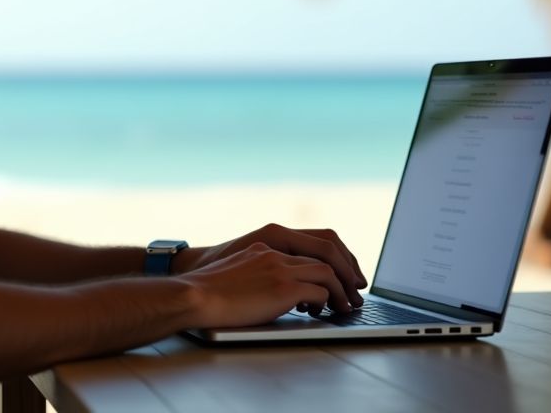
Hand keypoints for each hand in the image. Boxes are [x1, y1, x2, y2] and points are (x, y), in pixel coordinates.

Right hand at [177, 243, 352, 327]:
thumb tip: (278, 288)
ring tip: (345, 307)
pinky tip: (319, 312)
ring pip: (328, 271)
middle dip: (347, 270)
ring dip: (342, 290)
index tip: (344, 272)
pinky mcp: (283, 287)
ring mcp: (281, 267)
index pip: (313, 239)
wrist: (195, 295)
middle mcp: (277, 250)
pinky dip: (326, 302)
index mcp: (268, 242)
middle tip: (355, 291)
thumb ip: (260, 269)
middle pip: (328, 250)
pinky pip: (319, 291)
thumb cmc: (208, 290)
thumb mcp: (239, 268)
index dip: (335, 255)